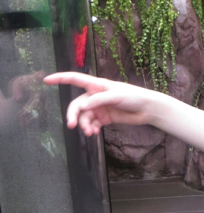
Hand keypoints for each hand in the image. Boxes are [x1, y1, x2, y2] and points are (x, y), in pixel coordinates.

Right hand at [43, 72, 159, 135]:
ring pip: (84, 116)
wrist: (147, 109)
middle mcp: (95, 95)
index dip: (60, 79)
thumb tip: (83, 106)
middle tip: (72, 125)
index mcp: (97, 85)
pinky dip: (90, 128)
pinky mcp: (104, 118)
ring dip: (84, 125)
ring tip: (90, 132)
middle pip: (77, 104)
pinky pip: (92, 123)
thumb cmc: (134, 97)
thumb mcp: (117, 96)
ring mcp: (99, 107)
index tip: (46, 80)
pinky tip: (94, 133)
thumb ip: (99, 100)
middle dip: (73, 114)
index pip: (75, 79)